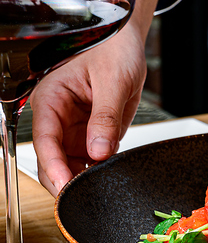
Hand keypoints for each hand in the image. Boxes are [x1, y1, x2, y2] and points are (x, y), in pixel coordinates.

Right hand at [30, 22, 146, 195]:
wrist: (127, 45)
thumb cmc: (113, 49)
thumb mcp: (112, 81)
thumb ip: (105, 116)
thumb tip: (98, 150)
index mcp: (52, 99)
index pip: (44, 139)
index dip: (53, 166)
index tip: (65, 186)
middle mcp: (59, 118)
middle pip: (52, 159)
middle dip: (65, 180)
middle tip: (83, 197)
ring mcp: (76, 129)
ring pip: (70, 165)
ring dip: (82, 179)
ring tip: (98, 189)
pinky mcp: (93, 135)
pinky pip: (91, 161)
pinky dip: (97, 172)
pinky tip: (106, 178)